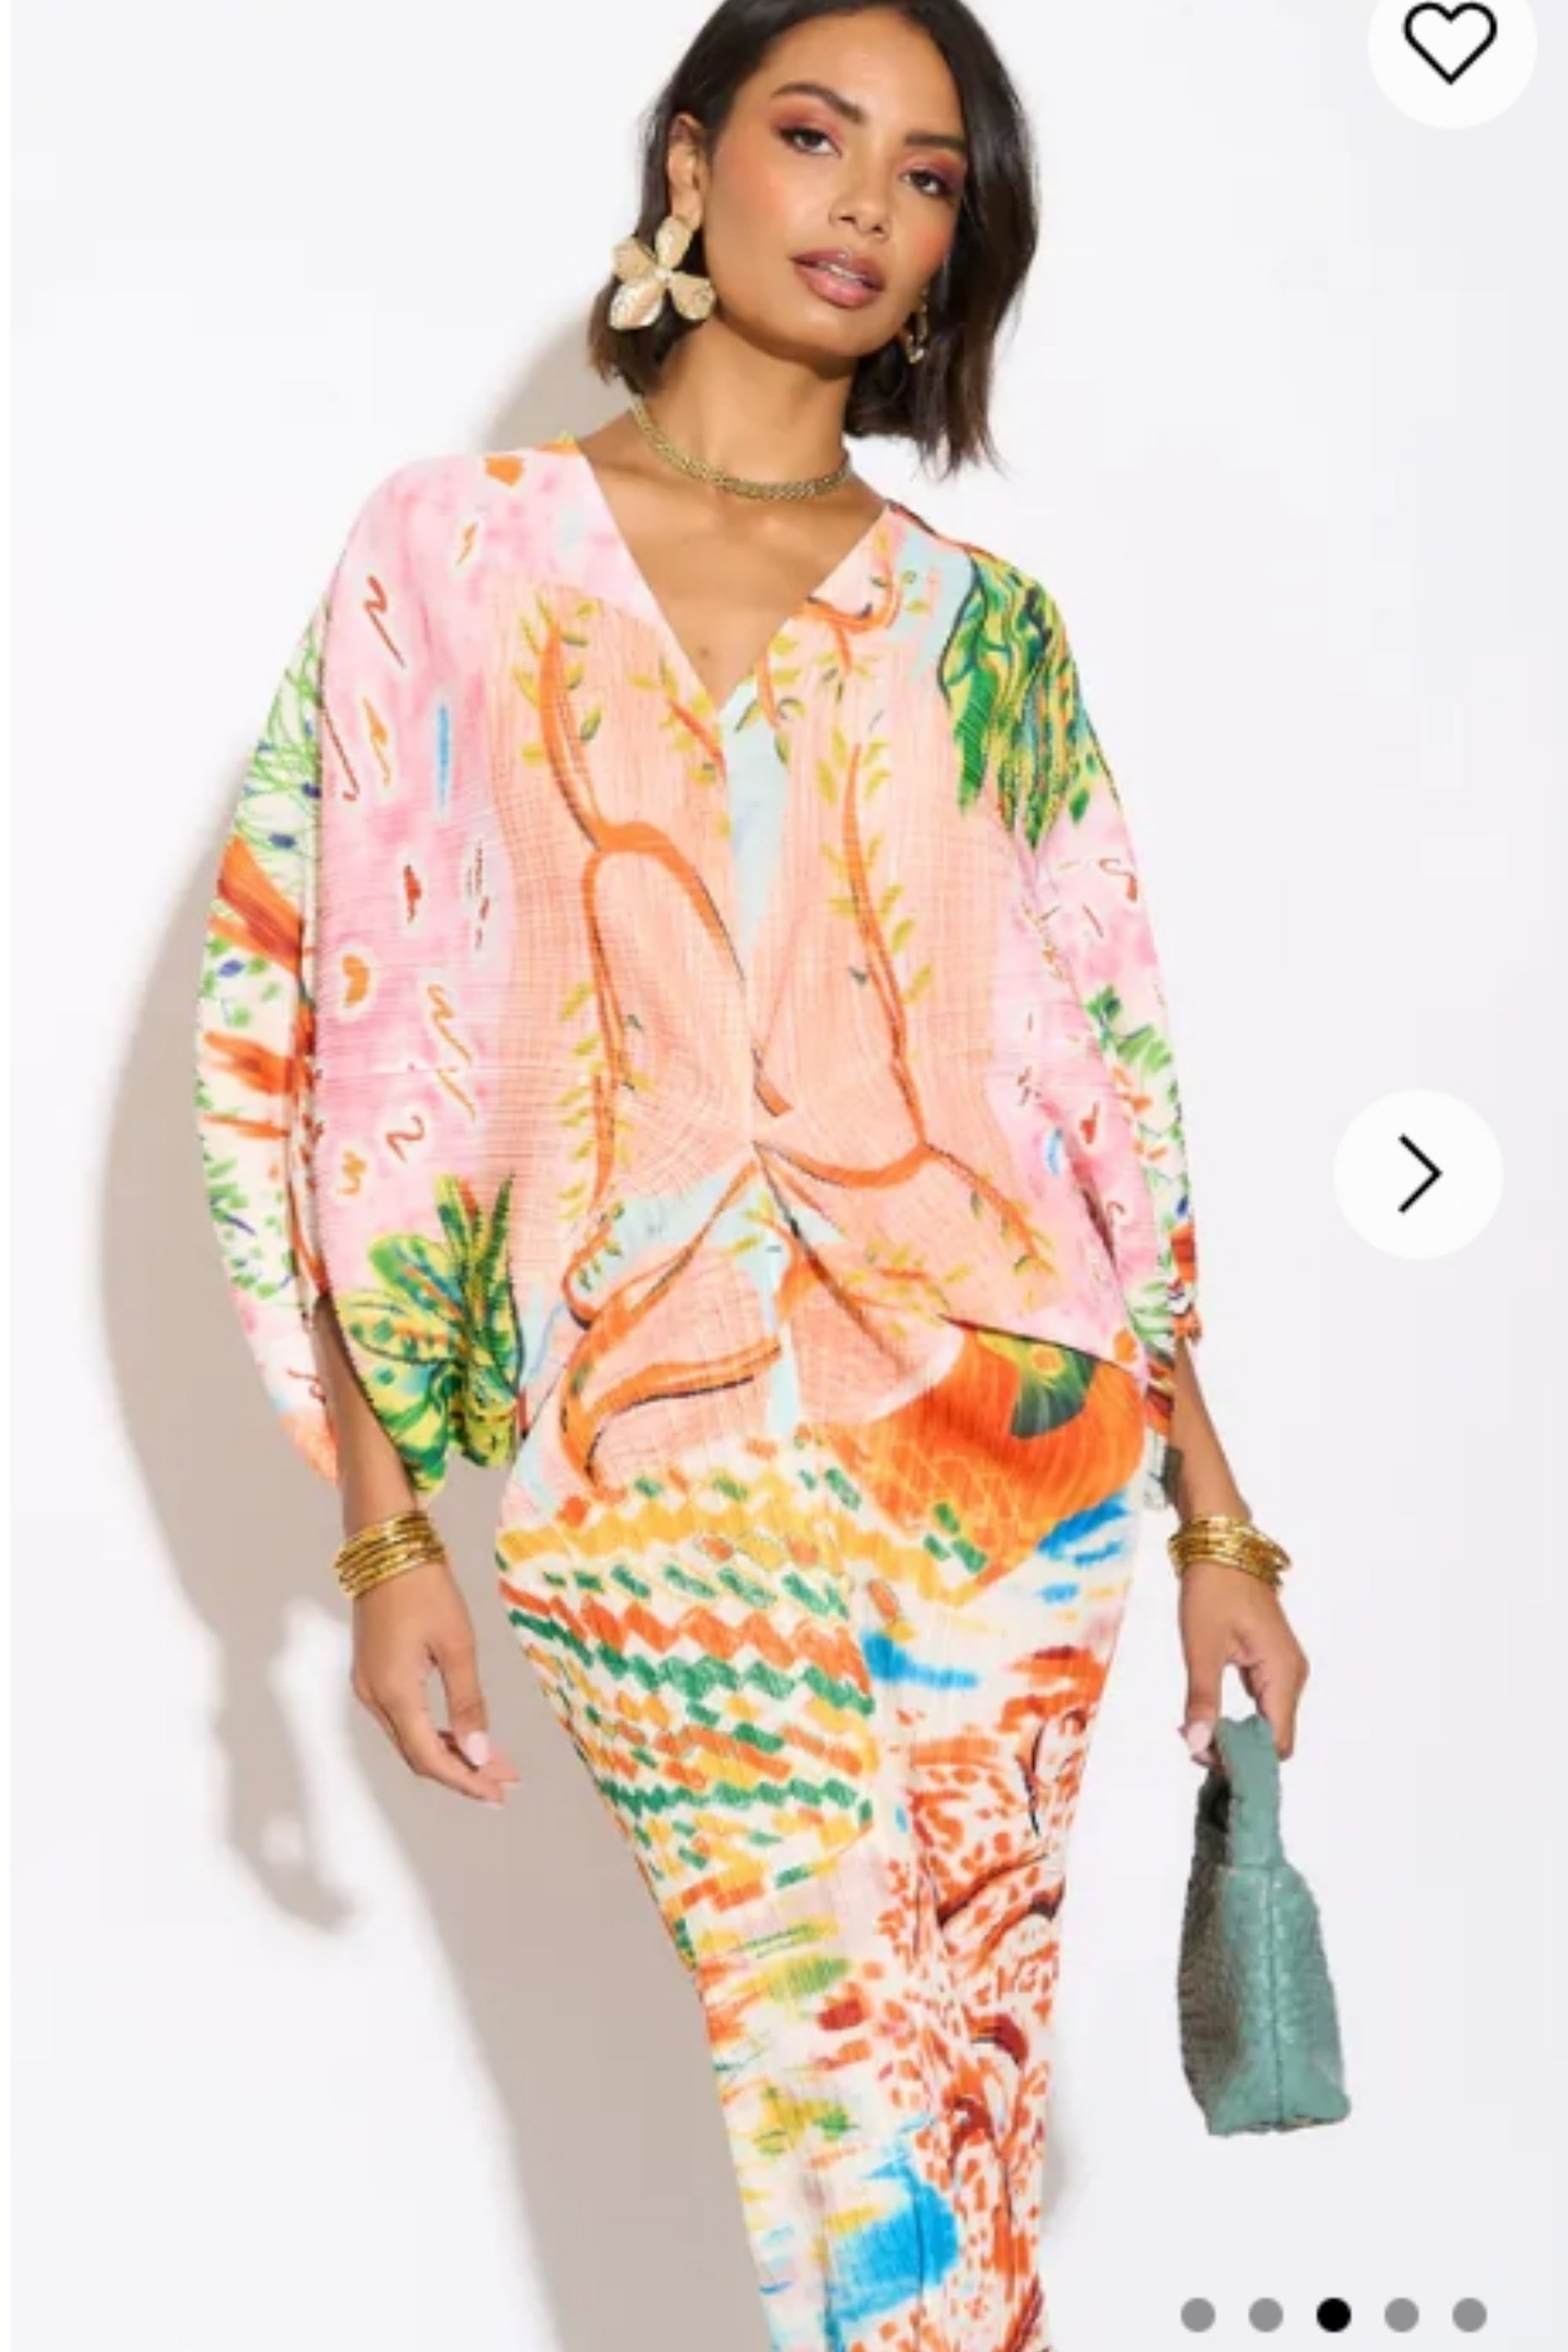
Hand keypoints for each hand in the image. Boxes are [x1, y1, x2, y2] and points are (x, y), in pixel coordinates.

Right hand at [350, 1556, 520, 1805]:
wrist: (385, 1545)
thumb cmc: (425, 1587)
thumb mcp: (457, 1644)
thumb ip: (468, 1702)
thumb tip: (478, 1754)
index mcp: (394, 1692)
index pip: (430, 1757)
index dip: (465, 1781)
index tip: (499, 1793)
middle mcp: (373, 1697)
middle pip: (418, 1754)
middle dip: (462, 1771)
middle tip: (505, 1781)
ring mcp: (367, 1685)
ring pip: (409, 1738)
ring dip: (450, 1753)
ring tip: (492, 1761)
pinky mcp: (372, 1673)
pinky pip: (403, 1718)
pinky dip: (433, 1731)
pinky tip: (462, 1732)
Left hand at [1177, 1558, 1309, 1767]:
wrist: (1221, 1544)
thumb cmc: (1213, 1588)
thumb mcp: (1201, 1647)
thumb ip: (1202, 1699)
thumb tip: (1198, 1746)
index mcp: (1283, 1674)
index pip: (1277, 1744)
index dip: (1244, 1761)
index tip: (1204, 1758)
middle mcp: (1292, 1676)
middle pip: (1274, 1738)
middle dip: (1236, 1751)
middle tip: (1191, 1743)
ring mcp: (1284, 1669)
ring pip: (1266, 1723)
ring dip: (1234, 1735)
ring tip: (1195, 1730)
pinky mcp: (1271, 1662)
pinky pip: (1261, 1704)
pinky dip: (1237, 1717)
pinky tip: (1208, 1715)